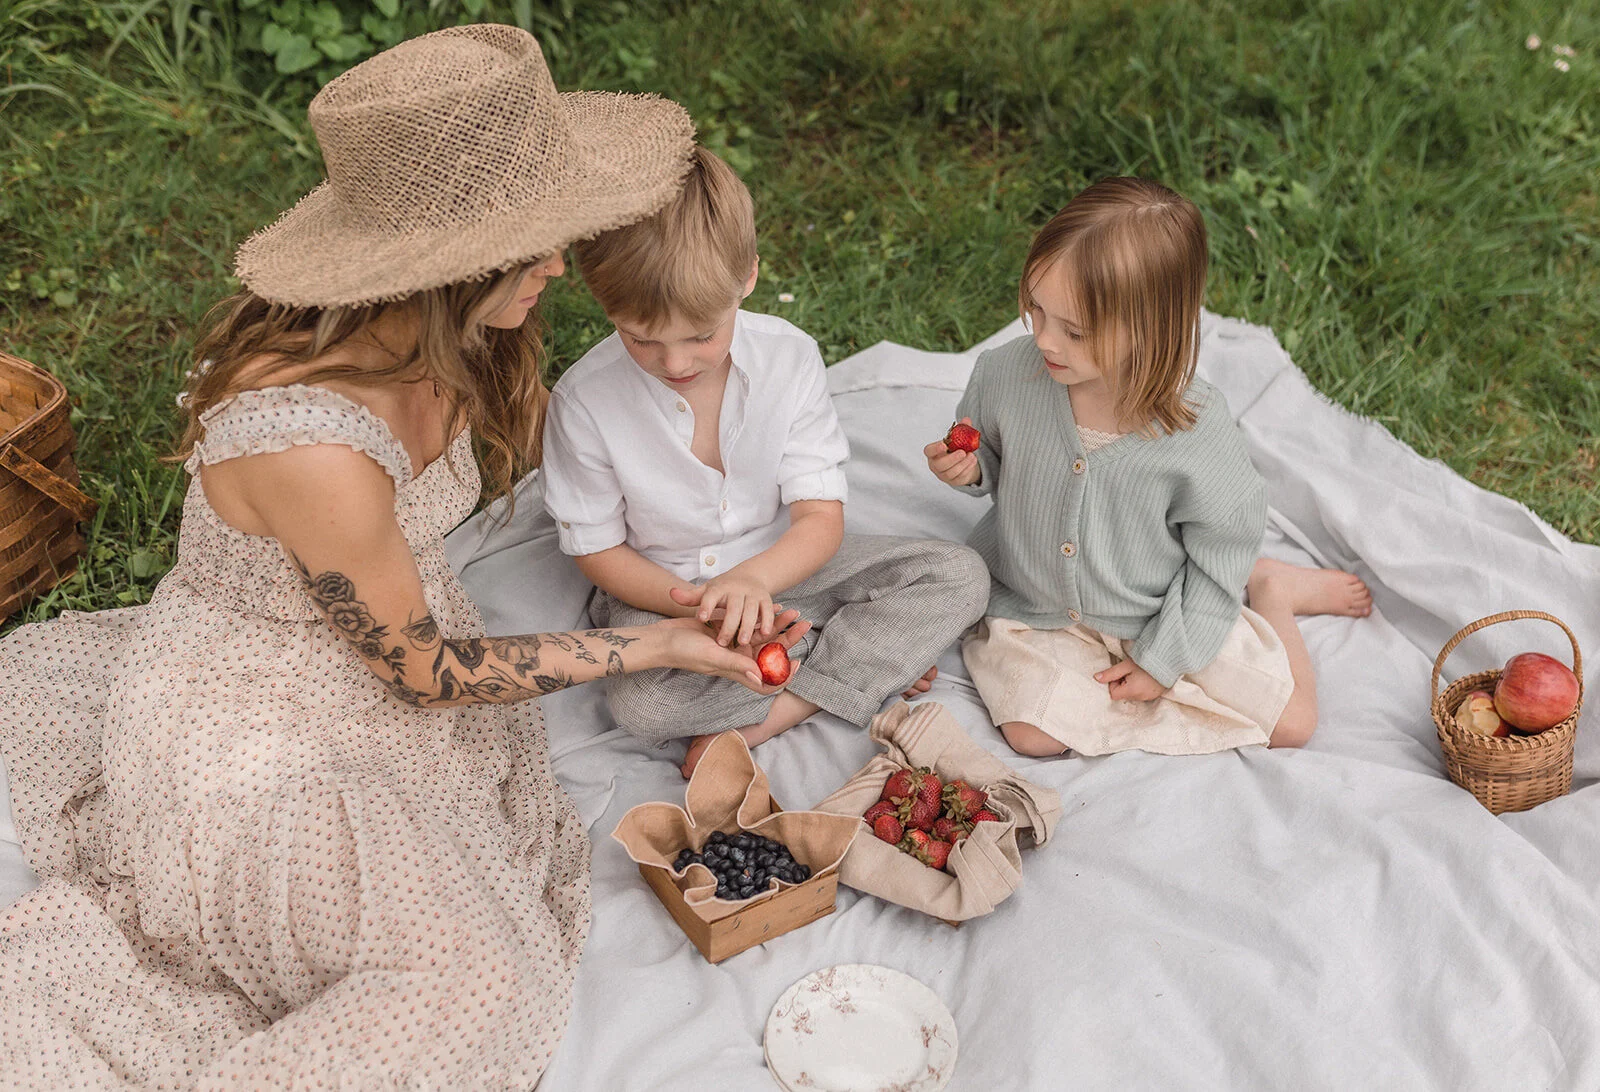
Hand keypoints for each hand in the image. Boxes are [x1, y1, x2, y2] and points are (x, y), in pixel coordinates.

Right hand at [653, 610, 811, 693]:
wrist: (664, 637)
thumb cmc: (684, 651)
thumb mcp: (712, 657)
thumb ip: (736, 665)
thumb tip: (762, 677)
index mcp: (737, 670)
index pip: (766, 682)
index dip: (784, 676)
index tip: (797, 662)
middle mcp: (738, 659)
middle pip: (770, 654)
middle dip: (789, 640)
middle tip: (805, 624)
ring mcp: (733, 644)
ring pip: (763, 636)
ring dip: (779, 625)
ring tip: (794, 611)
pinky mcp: (728, 630)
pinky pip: (750, 623)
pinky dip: (762, 616)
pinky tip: (774, 605)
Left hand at [671, 572, 775, 646]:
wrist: (750, 576)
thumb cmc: (723, 589)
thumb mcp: (706, 591)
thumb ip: (690, 597)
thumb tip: (671, 593)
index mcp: (719, 588)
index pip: (710, 595)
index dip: (706, 605)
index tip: (701, 617)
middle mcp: (736, 589)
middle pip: (732, 607)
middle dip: (728, 624)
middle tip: (722, 643)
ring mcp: (752, 594)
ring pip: (751, 610)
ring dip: (748, 626)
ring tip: (742, 642)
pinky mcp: (765, 599)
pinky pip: (767, 610)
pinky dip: (768, 621)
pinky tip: (765, 634)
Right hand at [924, 417, 981, 486]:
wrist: (964, 464)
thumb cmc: (957, 449)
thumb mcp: (959, 438)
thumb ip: (961, 429)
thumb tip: (966, 420)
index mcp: (933, 453)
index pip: (928, 451)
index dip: (935, 449)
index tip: (944, 445)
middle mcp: (936, 465)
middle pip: (939, 465)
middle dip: (951, 459)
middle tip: (962, 452)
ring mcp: (944, 475)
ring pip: (950, 472)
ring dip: (962, 464)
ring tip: (971, 456)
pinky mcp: (953, 481)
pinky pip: (959, 477)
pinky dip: (967, 468)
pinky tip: (973, 461)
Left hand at [1094, 658, 1165, 701]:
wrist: (1168, 660)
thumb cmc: (1146, 661)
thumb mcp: (1126, 665)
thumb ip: (1111, 673)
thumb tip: (1096, 678)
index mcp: (1132, 691)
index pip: (1113, 694)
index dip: (1113, 683)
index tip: (1120, 673)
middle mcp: (1140, 697)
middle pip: (1122, 694)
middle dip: (1122, 683)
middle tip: (1130, 671)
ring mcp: (1148, 697)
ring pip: (1131, 694)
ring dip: (1131, 684)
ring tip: (1139, 673)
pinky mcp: (1154, 695)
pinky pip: (1141, 693)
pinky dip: (1139, 686)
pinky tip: (1145, 676)